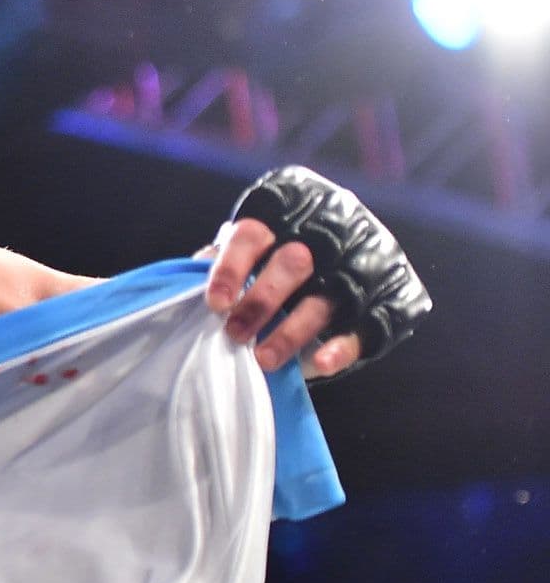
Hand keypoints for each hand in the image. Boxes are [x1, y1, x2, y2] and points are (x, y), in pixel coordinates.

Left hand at [204, 166, 429, 377]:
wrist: (357, 253)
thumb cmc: (280, 256)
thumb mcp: (254, 248)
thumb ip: (228, 258)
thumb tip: (197, 269)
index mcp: (286, 218)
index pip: (251, 234)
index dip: (231, 267)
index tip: (215, 303)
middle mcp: (325, 237)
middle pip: (291, 264)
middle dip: (260, 301)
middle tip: (234, 333)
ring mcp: (357, 269)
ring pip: (323, 301)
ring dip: (289, 333)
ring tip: (262, 360)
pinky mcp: (386, 301)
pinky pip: (365, 327)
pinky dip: (339, 347)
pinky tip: (317, 364)